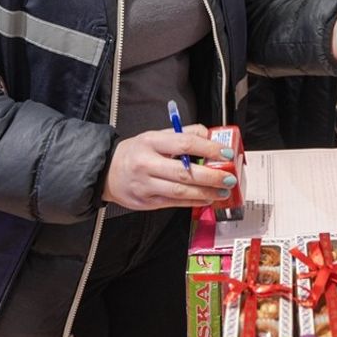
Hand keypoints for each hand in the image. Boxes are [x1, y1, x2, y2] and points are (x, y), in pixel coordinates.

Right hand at [101, 125, 236, 210]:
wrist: (107, 172)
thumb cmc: (137, 152)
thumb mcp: (156, 136)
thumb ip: (183, 134)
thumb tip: (209, 136)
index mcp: (151, 142)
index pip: (185, 144)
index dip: (209, 149)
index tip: (226, 153)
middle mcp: (147, 164)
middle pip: (185, 172)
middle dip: (212, 176)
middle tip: (229, 178)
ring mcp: (146, 185)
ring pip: (181, 191)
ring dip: (206, 192)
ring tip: (222, 191)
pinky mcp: (147, 202)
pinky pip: (175, 203)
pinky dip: (194, 202)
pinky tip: (206, 199)